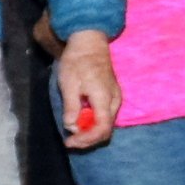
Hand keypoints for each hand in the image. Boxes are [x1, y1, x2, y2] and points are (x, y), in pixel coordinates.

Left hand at [55, 31, 121, 149]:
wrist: (89, 43)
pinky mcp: (112, 96)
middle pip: (106, 130)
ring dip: (90, 132)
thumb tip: (71, 126)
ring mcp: (115, 98)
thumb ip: (71, 107)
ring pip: (106, 124)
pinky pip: (105, 116)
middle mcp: (114, 100)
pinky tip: (80, 122)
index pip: (102, 128)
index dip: (86, 139)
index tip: (70, 142)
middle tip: (70, 142)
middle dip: (87, 139)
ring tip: (73, 134)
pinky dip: (93, 124)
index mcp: (104, 97)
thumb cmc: (77, 61)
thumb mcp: (69, 84)